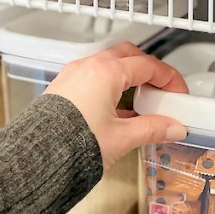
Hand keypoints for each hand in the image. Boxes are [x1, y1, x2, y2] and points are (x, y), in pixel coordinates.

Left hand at [44, 42, 188, 169]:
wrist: (36, 158)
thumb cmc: (70, 144)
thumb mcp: (122, 138)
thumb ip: (152, 130)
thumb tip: (172, 128)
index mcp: (105, 73)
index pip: (147, 65)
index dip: (168, 78)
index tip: (177, 92)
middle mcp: (87, 68)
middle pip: (127, 55)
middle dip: (148, 69)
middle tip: (160, 88)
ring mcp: (73, 76)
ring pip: (108, 64)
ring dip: (128, 76)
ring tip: (140, 100)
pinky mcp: (63, 89)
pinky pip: (92, 77)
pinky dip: (110, 86)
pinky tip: (117, 110)